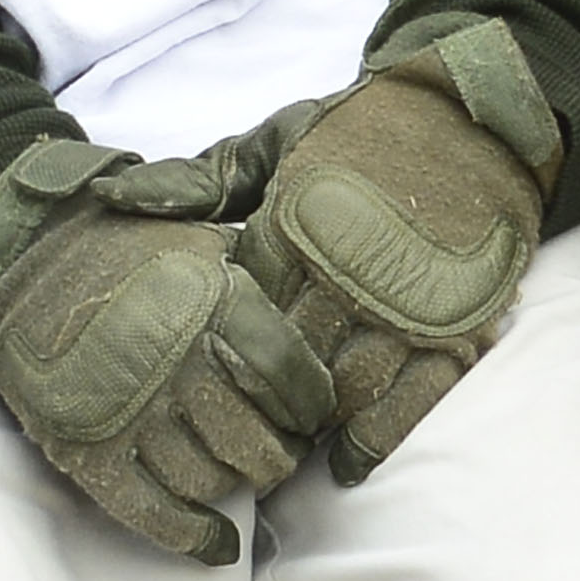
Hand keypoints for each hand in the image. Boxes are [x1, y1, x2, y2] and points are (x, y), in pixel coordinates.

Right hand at [0, 126, 341, 561]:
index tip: (308, 416)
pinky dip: (192, 537)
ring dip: (232, 488)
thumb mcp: (200, 230)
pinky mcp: (87, 450)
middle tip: (275, 454)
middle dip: (278, 459)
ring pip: (211, 481)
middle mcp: (178, 359)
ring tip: (236, 474)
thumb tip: (324, 283)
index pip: (293, 381)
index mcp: (215, 302)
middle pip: (259, 443)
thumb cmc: (126, 250)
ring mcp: (130, 410)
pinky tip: (218, 544)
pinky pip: (153, 514)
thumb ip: (259, 262)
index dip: (310, 409)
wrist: (21, 261)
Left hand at [243, 11, 562, 483]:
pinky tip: (346, 463)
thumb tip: (111, 197)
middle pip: (288, 361)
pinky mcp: (457, 325)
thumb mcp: (275, 139)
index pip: (241, 313)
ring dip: (315, 424)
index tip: (199, 379)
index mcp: (291, 226)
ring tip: (288, 447)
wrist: (467, 117)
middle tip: (238, 432)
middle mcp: (346, 271)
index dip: (221, 351)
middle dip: (263, 398)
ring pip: (346, 390)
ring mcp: (405, 305)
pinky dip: (375, 440)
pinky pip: (411, 402)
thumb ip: (201, 180)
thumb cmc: (359, 131)